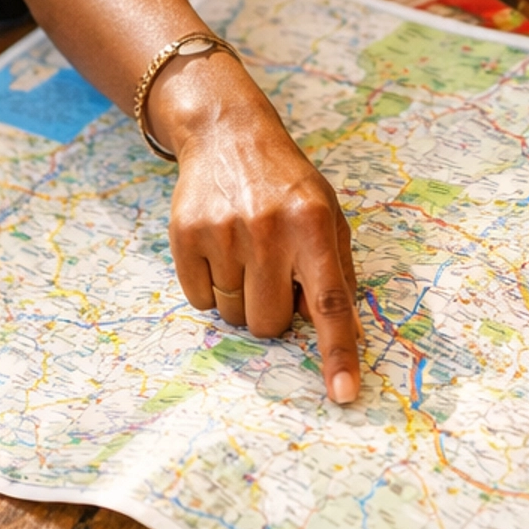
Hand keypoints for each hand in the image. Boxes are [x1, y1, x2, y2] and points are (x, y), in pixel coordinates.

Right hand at [150, 48, 361, 404]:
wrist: (227, 134)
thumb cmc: (287, 185)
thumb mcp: (328, 214)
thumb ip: (338, 271)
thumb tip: (342, 336)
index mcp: (313, 226)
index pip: (330, 303)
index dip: (338, 353)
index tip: (343, 395)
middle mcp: (269, 229)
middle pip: (270, 323)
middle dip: (273, 313)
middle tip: (273, 276)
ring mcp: (223, 232)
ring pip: (233, 316)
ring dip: (241, 299)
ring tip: (246, 256)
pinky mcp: (185, 235)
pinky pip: (201, 301)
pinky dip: (211, 288)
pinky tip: (219, 250)